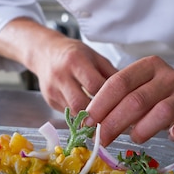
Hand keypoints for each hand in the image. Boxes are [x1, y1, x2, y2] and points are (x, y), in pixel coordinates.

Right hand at [0, 17, 117, 113]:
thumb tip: (129, 93)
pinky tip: (89, 115)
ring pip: (72, 112)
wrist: (45, 52)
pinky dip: (79, 116)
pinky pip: (66, 113)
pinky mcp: (49, 100)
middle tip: (112, 120)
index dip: (109, 97)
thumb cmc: (74, 53)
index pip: (94, 85)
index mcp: (75, 60)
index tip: (121, 105)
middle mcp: (61, 75)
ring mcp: (52, 90)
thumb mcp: (95, 57)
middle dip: (97, 114)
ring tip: (103, 121)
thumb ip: (110, 74)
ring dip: (88, 119)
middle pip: (80, 103)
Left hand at [85, 55, 173, 145]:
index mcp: (148, 66)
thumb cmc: (163, 101)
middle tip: (102, 139)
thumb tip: (90, 124)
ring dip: (143, 129)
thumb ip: (119, 104)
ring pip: (163, 111)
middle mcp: (169, 76)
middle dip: (115, 122)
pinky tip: (172, 137)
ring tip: (134, 139)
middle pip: (137, 99)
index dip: (101, 103)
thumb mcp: (140, 95)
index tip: (87, 122)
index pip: (119, 82)